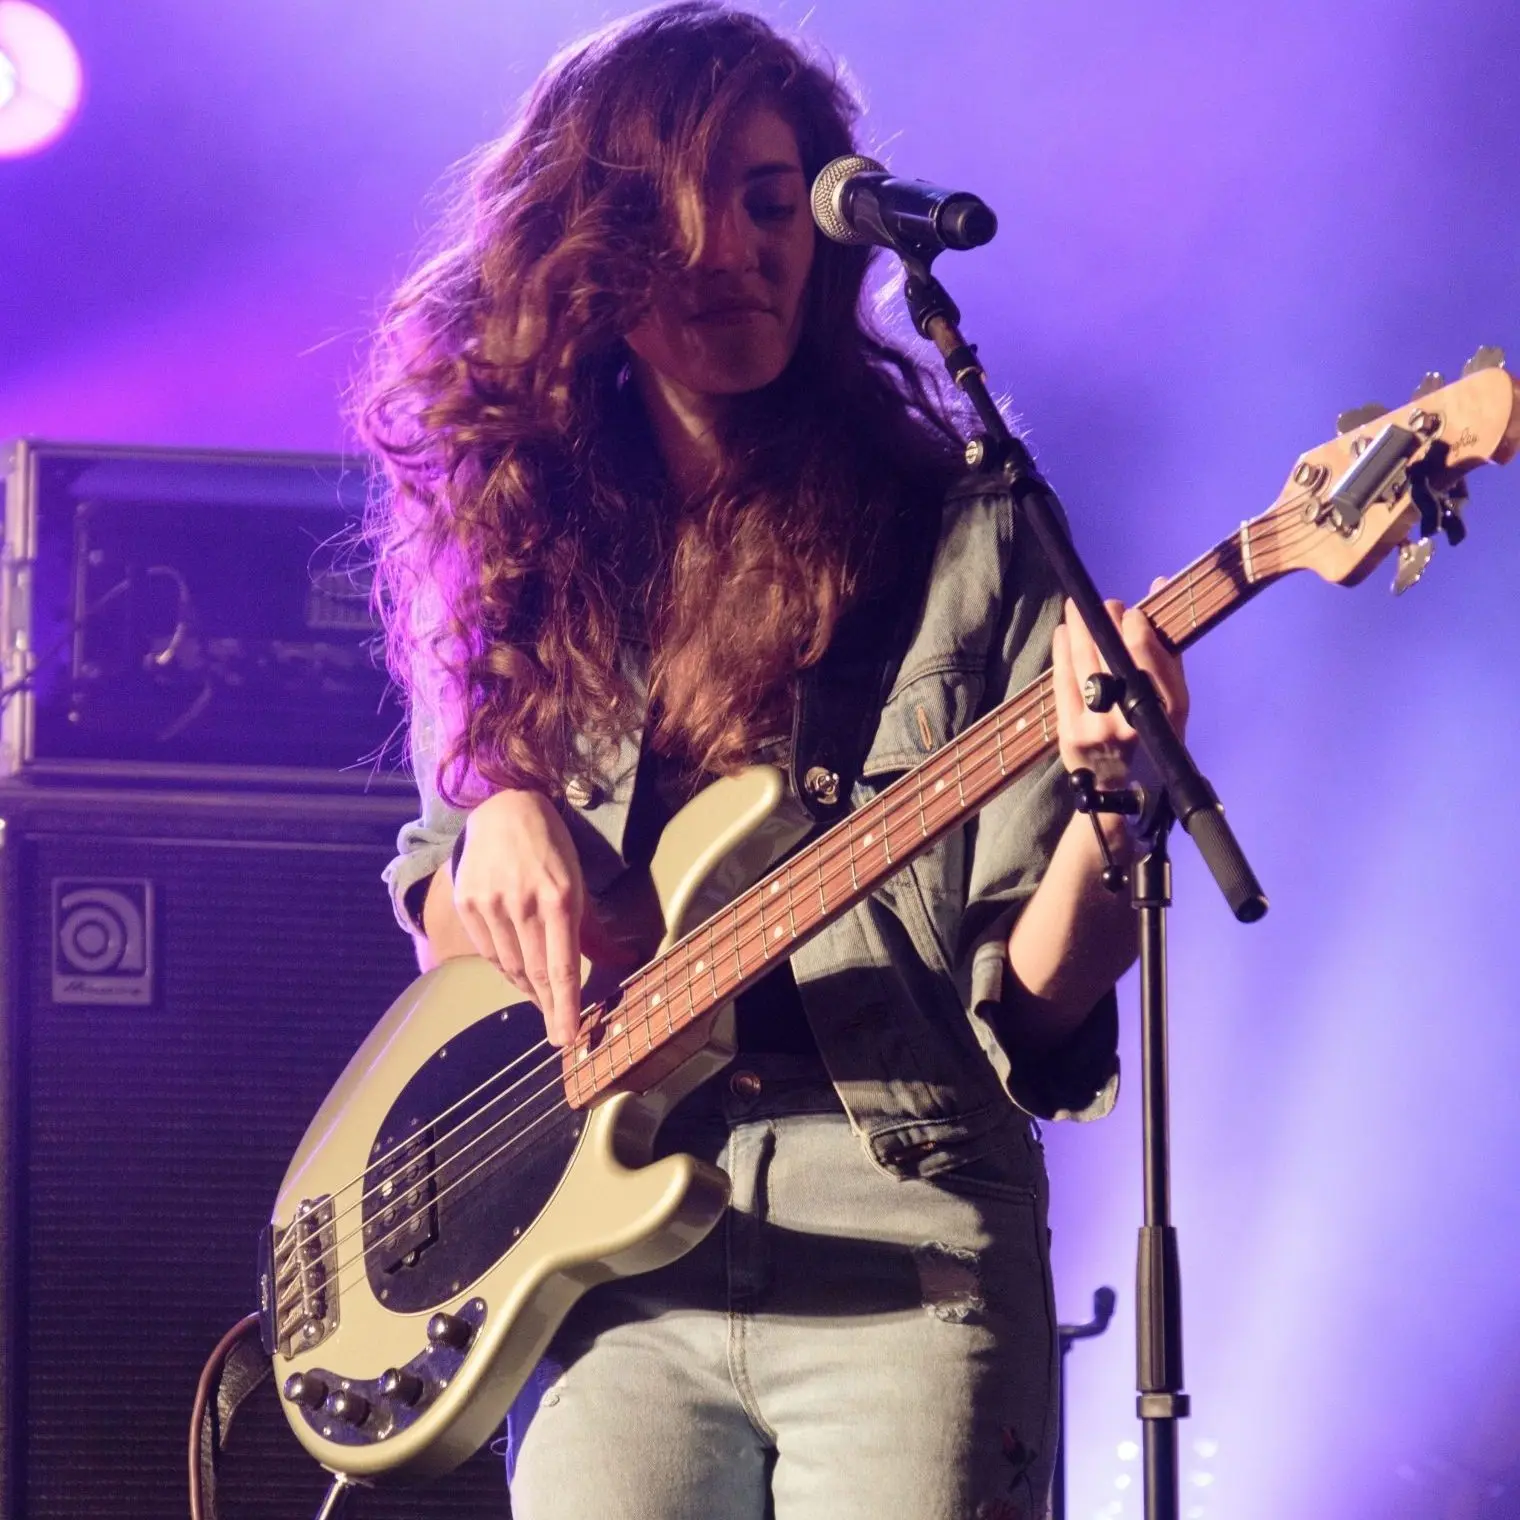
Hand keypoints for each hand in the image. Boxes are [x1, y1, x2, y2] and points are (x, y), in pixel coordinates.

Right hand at [450, 788, 585, 1047]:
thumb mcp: (578, 880)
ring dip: (528, 990)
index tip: (568, 1037)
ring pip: (510, 967)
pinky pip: (488, 951)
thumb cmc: (551, 846)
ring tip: (542, 1001)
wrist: (504, 808)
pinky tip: (518, 974)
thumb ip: (594, 928)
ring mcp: (490, 904)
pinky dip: (505, 969)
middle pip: (535, 973)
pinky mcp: (467, 903)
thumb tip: (621, 961)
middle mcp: (522, 904)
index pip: (561, 966)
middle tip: (559, 1033)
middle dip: (549, 1009)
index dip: (566, 1005)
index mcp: (557, 898)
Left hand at [1050, 587, 1188, 788]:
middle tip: (1104, 605)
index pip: (1147, 657)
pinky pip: (1063, 684)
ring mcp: (1098, 729)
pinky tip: (1063, 634)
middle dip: (1104, 623)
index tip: (1130, 611)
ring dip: (1079, 630)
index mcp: (1167, 712)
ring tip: (1077, 609)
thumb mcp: (1172, 702)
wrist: (1118, 793)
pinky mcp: (1071, 734)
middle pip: (1112, 657)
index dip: (1135, 628)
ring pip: (1084, 666)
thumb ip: (1166, 645)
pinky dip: (1062, 654)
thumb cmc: (1150, 738)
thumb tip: (1159, 585)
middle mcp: (1133, 721)